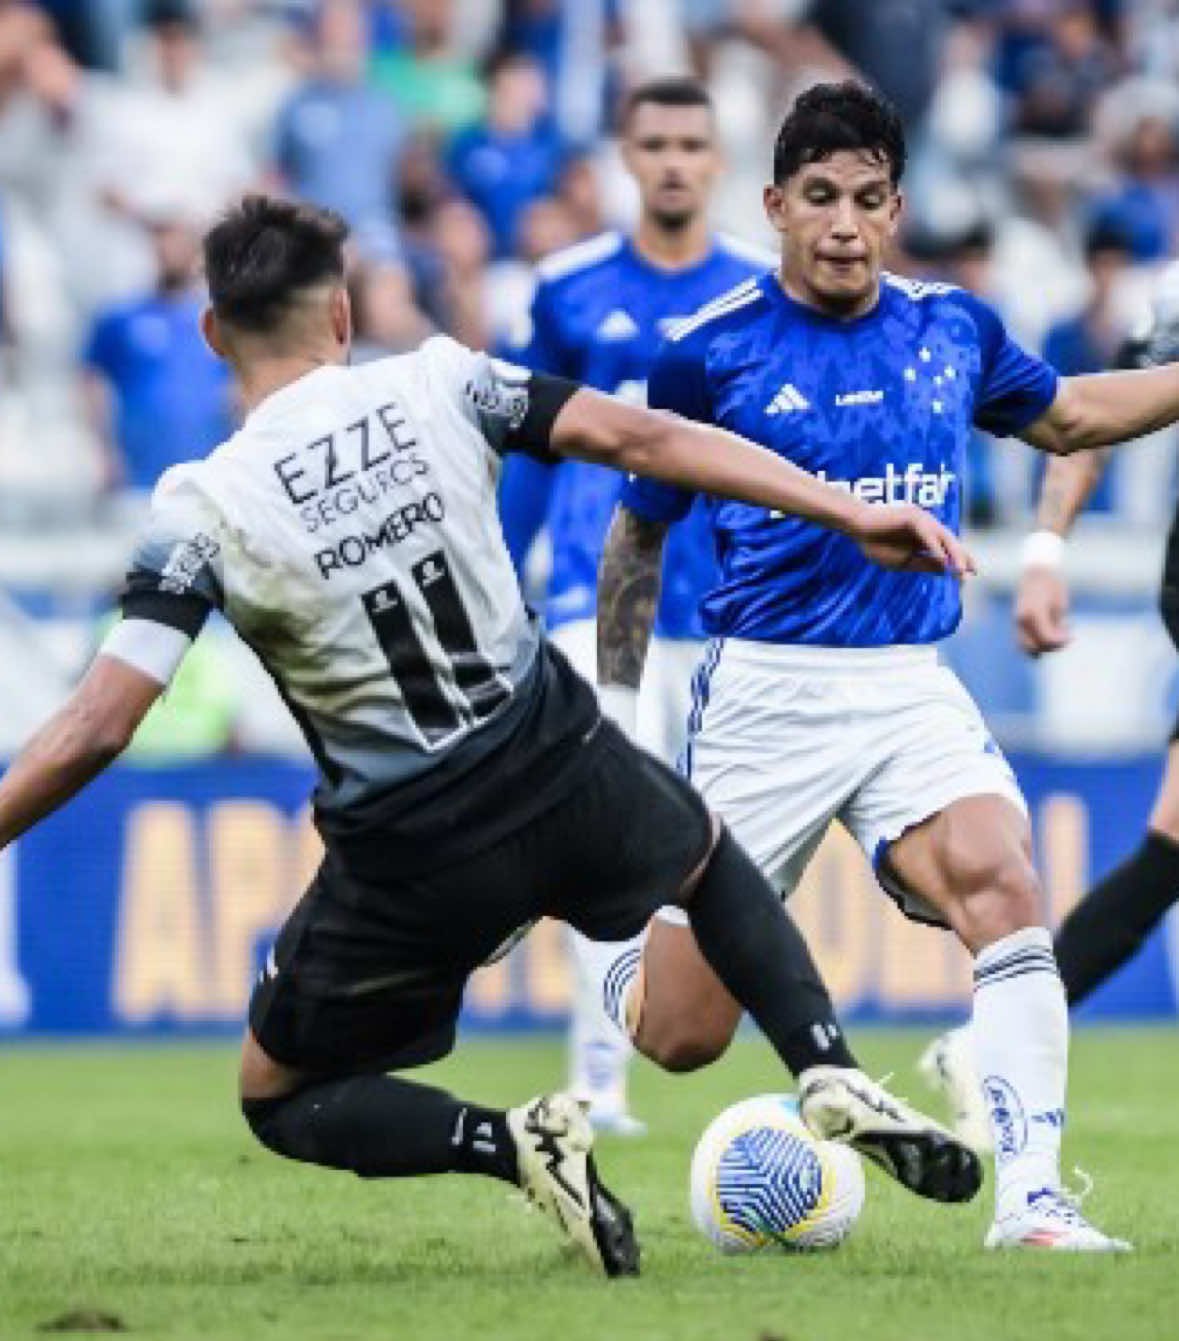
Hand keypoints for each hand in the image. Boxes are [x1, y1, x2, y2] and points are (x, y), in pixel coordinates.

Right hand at [849, 502, 974, 577]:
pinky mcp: (913, 516)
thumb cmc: (876, 544)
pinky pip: (929, 535)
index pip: (947, 547)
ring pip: (943, 537)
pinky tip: (942, 560)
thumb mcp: (904, 561)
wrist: (856, 528)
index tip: (970, 574)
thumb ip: (925, 563)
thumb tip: (947, 569)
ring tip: (961, 570)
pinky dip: (936, 548)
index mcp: (925, 535)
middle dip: (961, 557)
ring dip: (954, 553)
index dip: (959, 559)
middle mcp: (927, 525)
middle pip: (950, 541)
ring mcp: (922, 519)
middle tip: (970, 573)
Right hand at [1015, 564, 1069, 654]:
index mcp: (1034, 612)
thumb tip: (1060, 643)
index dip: (1061, 641)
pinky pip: (1021, 642)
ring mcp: (1016, 622)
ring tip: (1055, 636)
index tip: (1072, 636)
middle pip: (1035, 646)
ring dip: (1041, 648)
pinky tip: (1045, 638)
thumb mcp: (1060, 606)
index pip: (1047, 638)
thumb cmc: (1052, 587)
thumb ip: (1058, 626)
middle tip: (1065, 637)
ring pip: (1025, 647)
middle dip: (1052, 646)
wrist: (1037, 573)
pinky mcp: (1016, 623)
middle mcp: (1021, 619)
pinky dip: (1033, 646)